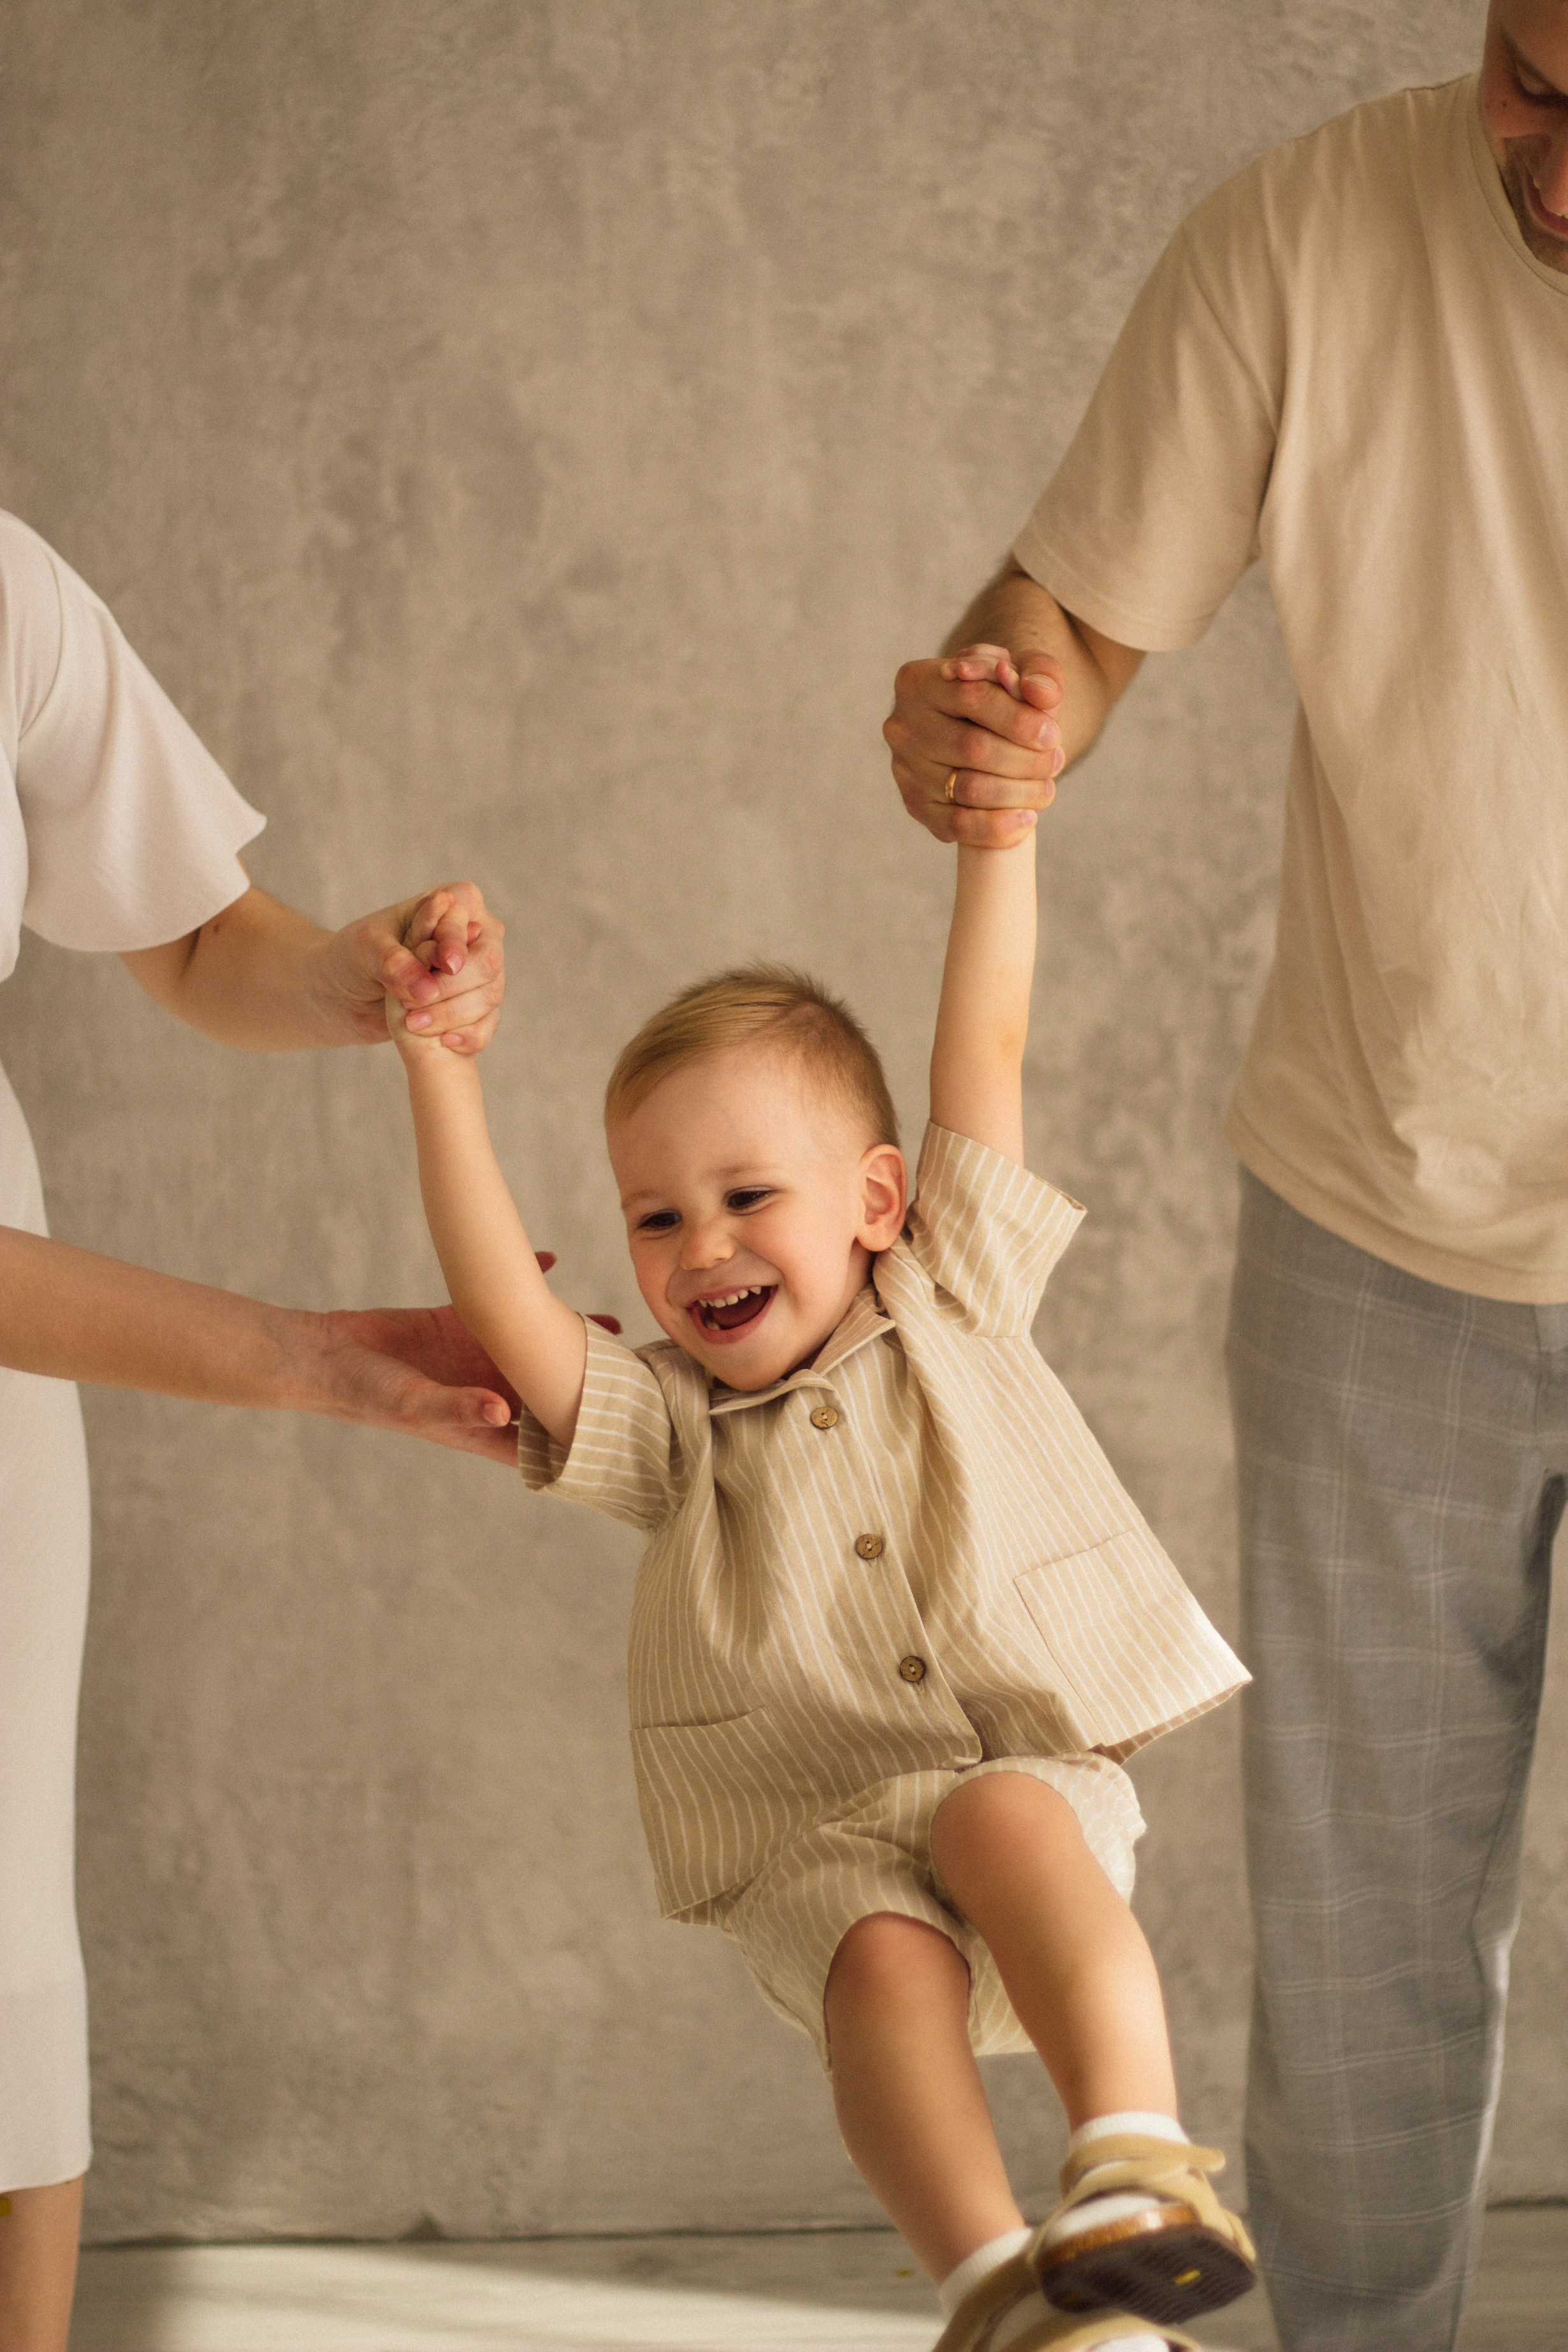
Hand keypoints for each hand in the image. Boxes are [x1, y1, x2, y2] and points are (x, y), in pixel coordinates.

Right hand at [297, 1273, 620, 1467]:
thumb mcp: (412, 1405)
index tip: (623, 1432)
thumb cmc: (365, 1393)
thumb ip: (458, 1408)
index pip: (544, 1442)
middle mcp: (488, 1390)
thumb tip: (504, 1413)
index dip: (581, 1439)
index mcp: (483, 1423)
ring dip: (566, 1331)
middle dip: (588, 1381)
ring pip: (533, 1343)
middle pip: (549, 1389)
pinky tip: (549, 1260)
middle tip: (635, 1368)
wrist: (323, 1354)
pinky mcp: (459, 1322)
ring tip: (612, 1321)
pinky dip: (526, 1280)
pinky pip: (501, 1300)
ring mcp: (476, 1355)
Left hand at [311, 881, 504, 1051]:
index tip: (445, 965)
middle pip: (489, 962)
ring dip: (452, 1014)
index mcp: (454, 903)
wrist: (344, 995)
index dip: (456, 944)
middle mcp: (474, 937)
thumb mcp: (365, 949)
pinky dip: (469, 1036)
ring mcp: (477, 974)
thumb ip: (393, 962)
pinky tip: (444, 1042)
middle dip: (453, 987)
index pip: (468, 922)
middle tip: (412, 1002)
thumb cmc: (354, 956)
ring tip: (412, 1022)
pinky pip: (486, 1025)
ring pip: (490, 996)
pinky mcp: (471, 1007)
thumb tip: (426, 989)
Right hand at [885, 643, 1064, 845]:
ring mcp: (904, 769)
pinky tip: (1027, 820)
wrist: (978, 728)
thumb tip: (1041, 694)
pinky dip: (996, 827)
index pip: (973, 697)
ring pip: (968, 789)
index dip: (1019, 719)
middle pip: (973, 747)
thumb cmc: (1003, 695)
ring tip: (1046, 788)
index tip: (1052, 735)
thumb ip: (1039, 673)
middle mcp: (902, 725)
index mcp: (918, 680)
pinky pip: (956, 825)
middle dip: (1024, 760)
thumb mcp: (1023, 668)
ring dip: (1018, 794)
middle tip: (1055, 762)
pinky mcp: (914, 805)